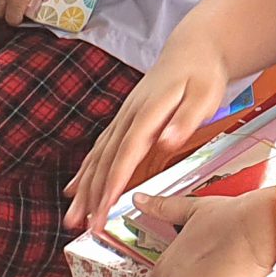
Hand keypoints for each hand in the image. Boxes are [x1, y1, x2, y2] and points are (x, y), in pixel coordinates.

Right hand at [66, 35, 238, 230]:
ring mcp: (123, 120)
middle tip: (81, 226)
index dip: (112, 184)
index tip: (103, 209)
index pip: (125, 155)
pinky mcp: (125, 123)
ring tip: (71, 219)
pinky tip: (74, 190)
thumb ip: (185, 119)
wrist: (191, 49)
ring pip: (97, 158)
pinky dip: (86, 172)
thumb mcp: (204, 94)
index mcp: (147, 114)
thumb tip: (168, 141)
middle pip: (104, 161)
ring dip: (83, 189)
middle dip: (91, 195)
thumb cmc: (202, 74)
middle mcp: (128, 118)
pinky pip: (100, 151)